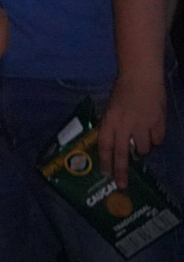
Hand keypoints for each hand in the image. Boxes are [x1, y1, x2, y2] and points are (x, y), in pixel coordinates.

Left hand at [98, 73, 167, 188]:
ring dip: (142, 149)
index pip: (104, 146)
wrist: (141, 77)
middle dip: (121, 171)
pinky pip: (158, 139)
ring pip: (143, 149)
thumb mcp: (110, 108)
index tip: (106, 174)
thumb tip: (111, 144)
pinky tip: (152, 131)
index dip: (105, 161)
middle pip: (122, 154)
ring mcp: (142, 125)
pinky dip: (155, 138)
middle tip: (122, 184)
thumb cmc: (122, 91)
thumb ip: (111, 125)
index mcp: (109, 121)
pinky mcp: (158, 123)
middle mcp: (124, 126)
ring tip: (140, 141)